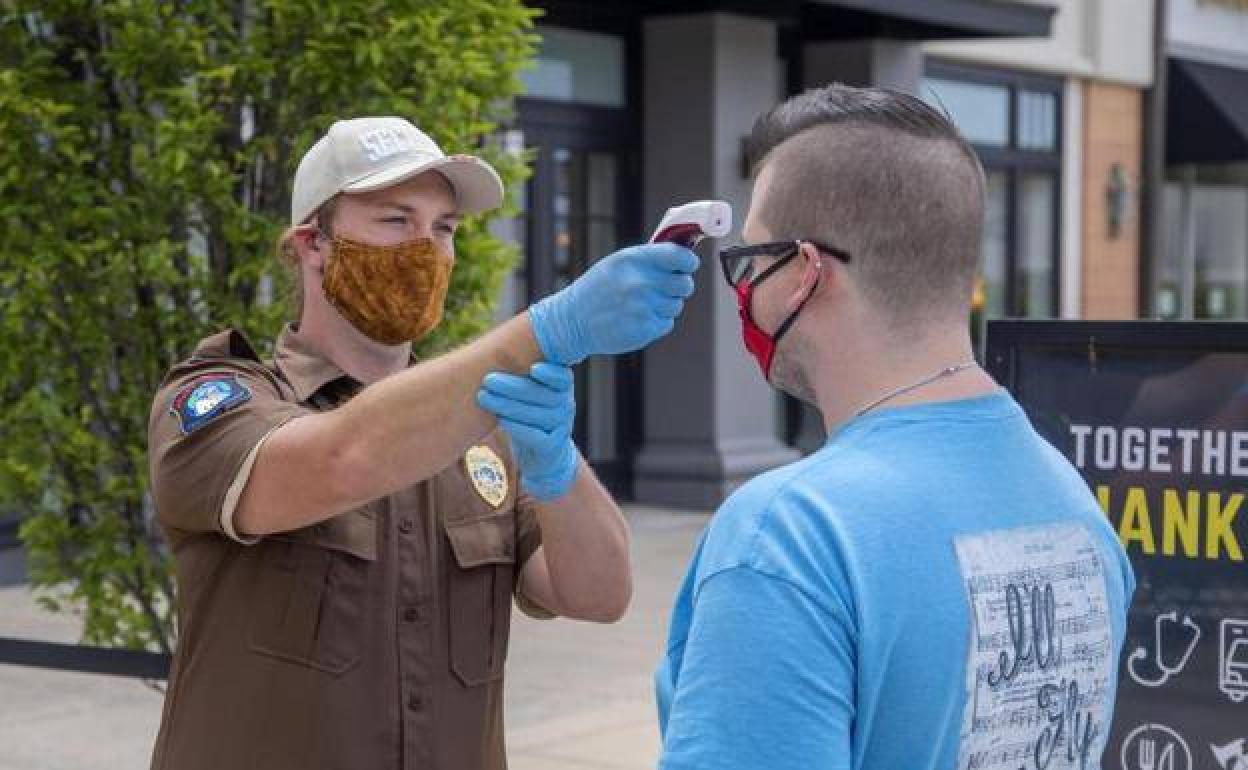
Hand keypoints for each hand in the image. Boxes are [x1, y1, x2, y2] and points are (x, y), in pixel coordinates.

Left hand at [476, 362, 578, 501]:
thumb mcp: (531, 394)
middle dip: (511, 386)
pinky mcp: (551, 447)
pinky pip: (534, 435)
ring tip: (484, 397)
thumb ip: (522, 376)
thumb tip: (494, 353)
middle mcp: (566, 406)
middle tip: (487, 380)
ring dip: (507, 405)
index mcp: (563, 388)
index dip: (550, 374)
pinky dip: (516, 426)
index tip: (533, 369)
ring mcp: (561, 427)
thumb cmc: (531, 415)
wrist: (543, 454)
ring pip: (535, 414)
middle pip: (541, 395)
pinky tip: (500, 419)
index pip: (562, 378)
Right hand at [527, 242, 698, 363]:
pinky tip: (638, 318)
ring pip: (676, 305)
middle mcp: (640, 282)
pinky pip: (667, 323)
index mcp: (634, 260)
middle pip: (685, 284)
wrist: (572, 321)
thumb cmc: (597, 289)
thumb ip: (649, 259)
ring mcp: (644, 307)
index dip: (689, 262)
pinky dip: (657, 322)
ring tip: (642, 305)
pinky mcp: (645, 329)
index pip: (680, 257)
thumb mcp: (618, 263)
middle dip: (678, 287)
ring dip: (665, 305)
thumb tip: (684, 257)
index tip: (688, 266)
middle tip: (663, 289)